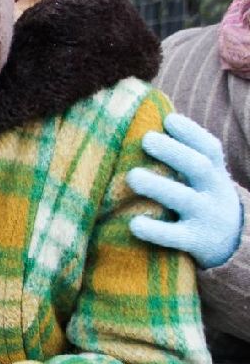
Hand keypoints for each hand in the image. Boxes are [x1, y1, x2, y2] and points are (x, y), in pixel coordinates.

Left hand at [127, 113, 242, 268]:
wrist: (231, 244)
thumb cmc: (200, 198)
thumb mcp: (201, 177)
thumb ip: (181, 155)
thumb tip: (143, 120)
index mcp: (213, 172)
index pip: (208, 147)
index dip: (190, 132)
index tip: (168, 119)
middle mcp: (212, 191)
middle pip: (197, 167)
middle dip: (173, 152)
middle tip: (146, 139)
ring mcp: (205, 217)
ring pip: (184, 199)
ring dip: (158, 186)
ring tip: (132, 176)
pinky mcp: (194, 242)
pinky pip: (175, 236)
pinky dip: (155, 231)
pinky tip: (134, 224)